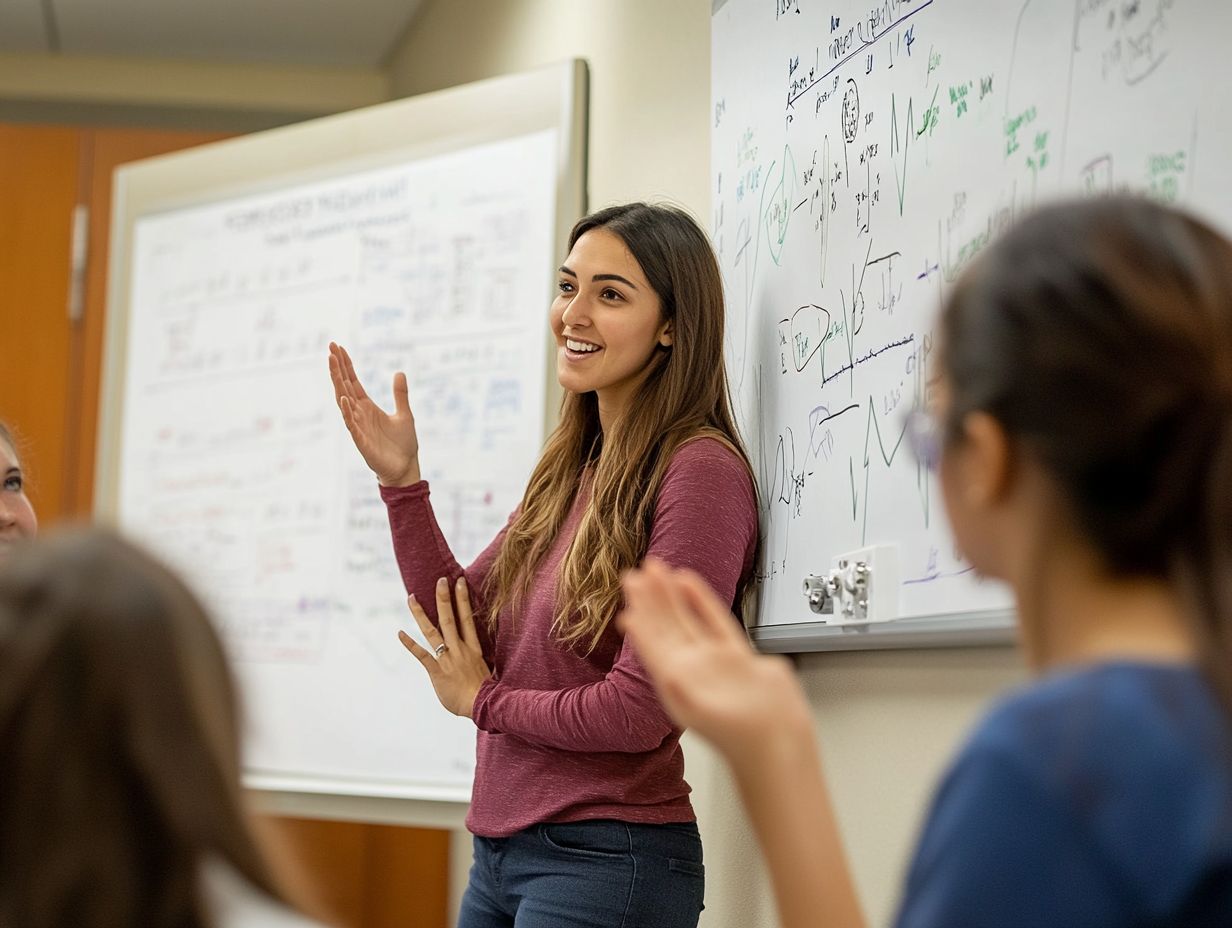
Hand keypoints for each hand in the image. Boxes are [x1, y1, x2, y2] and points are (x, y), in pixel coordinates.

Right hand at [328, 341, 420, 486]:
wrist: (405, 467)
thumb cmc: (403, 444)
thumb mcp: (405, 414)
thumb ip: (400, 395)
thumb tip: (399, 372)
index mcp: (367, 407)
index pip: (353, 381)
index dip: (346, 365)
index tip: (338, 347)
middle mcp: (359, 413)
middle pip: (345, 386)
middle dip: (337, 368)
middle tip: (330, 348)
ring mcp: (358, 426)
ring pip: (344, 401)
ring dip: (338, 383)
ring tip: (332, 365)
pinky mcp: (361, 440)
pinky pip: (351, 424)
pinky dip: (347, 411)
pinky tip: (344, 398)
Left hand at [399, 576, 491, 717]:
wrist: (483, 705)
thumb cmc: (485, 692)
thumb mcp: (484, 669)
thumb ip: (476, 658)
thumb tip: (476, 654)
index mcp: (473, 647)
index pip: (467, 617)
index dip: (463, 599)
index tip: (459, 582)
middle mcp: (460, 648)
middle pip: (451, 618)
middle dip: (444, 598)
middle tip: (440, 580)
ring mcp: (448, 658)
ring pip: (433, 631)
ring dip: (421, 614)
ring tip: (411, 598)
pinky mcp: (437, 671)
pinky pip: (421, 654)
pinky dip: (410, 644)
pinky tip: (400, 633)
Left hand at [619, 559, 811, 767]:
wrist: (777, 742)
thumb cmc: (739, 736)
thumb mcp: (702, 708)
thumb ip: (681, 687)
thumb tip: (666, 671)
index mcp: (674, 681)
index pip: (651, 641)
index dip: (640, 616)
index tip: (629, 592)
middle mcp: (691, 669)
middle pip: (665, 626)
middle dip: (650, 599)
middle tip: (634, 573)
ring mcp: (714, 662)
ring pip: (687, 619)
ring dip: (671, 595)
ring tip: (658, 569)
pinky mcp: (737, 658)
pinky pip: (714, 621)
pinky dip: (701, 601)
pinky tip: (690, 584)